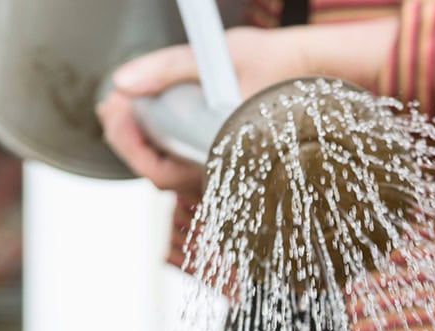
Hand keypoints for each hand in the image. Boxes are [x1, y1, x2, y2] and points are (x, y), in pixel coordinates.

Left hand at [96, 19, 398, 192]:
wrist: (323, 72)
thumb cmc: (282, 67)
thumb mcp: (226, 54)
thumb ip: (172, 66)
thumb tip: (124, 82)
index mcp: (222, 157)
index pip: (159, 173)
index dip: (128, 145)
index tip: (115, 106)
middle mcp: (222, 170)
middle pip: (158, 172)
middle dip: (126, 138)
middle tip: (111, 102)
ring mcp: (224, 165)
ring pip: (171, 166)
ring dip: (141, 137)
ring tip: (124, 102)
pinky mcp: (227, 155)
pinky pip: (185, 157)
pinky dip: (161, 137)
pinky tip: (150, 110)